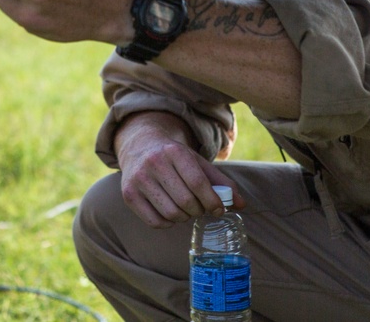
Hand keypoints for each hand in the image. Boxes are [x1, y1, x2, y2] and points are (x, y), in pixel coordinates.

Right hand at [115, 112, 243, 227]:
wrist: (139, 146)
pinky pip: (155, 222)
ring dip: (184, 217)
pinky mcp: (128, 194)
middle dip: (199, 211)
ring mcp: (138, 179)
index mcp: (174, 151)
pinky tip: (171, 212)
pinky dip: (168, 223)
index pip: (198, 183)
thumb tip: (241, 204)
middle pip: (186, 201)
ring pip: (171, 214)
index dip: (213, 201)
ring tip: (186, 209)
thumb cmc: (174, 157)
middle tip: (201, 209)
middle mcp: (153, 163)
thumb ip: (221, 182)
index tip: (218, 209)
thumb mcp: (197, 161)